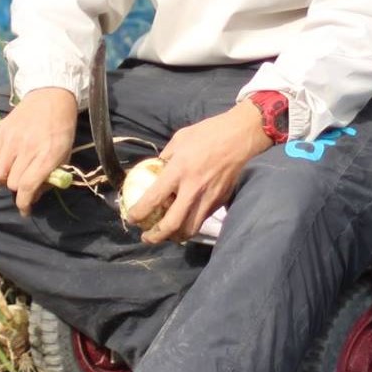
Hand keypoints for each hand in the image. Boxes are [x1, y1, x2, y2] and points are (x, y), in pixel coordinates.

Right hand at [0, 87, 77, 215]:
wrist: (50, 97)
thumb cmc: (61, 129)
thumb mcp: (64, 154)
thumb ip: (51, 176)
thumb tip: (34, 195)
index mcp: (47, 154)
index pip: (28, 186)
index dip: (24, 203)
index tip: (25, 209)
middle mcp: (27, 148)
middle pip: (11, 182)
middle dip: (17, 190)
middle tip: (22, 186)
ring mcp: (11, 139)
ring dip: (2, 179)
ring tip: (9, 175)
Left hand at [130, 100, 272, 243]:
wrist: (240, 137)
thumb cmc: (207, 134)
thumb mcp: (178, 140)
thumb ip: (165, 158)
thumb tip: (156, 169)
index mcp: (178, 171)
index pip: (153, 199)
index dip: (138, 213)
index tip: (131, 218)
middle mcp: (192, 189)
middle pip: (172, 224)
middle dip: (155, 236)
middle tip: (146, 237)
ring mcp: (208, 198)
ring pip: (190, 228)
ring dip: (175, 236)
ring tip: (165, 236)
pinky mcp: (220, 201)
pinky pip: (202, 219)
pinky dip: (191, 225)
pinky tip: (184, 222)